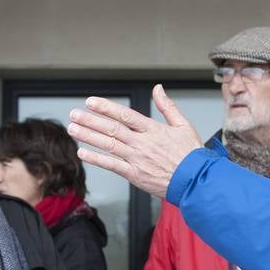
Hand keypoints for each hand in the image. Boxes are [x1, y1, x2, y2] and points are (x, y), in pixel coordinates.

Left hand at [69, 85, 202, 198]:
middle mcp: (142, 143)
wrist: (196, 181)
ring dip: (89, 136)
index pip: (125, 115)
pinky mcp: (135, 174)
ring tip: (73, 129)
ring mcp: (137, 159)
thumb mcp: (183, 125)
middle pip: (112, 128)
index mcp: (153, 129)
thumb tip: (158, 88)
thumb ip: (167, 106)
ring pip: (108, 145)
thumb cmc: (191, 155)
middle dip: (90, 120)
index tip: (91, 101)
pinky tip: (83, 152)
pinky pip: (111, 165)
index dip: (106, 107)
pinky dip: (96, 158)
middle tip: (74, 114)